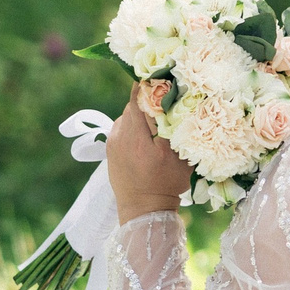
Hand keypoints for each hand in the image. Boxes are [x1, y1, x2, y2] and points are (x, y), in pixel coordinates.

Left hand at [106, 88, 190, 218]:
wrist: (143, 210)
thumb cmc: (166, 184)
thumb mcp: (178, 156)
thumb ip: (177, 128)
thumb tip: (180, 102)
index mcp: (136, 135)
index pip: (138, 96)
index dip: (151, 84)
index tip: (165, 79)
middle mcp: (119, 135)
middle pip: (133, 104)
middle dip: (149, 101)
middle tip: (167, 102)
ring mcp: (112, 141)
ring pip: (128, 115)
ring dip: (141, 115)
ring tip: (157, 124)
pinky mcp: (110, 148)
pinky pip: (123, 128)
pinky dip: (134, 127)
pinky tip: (147, 138)